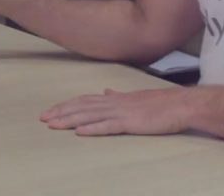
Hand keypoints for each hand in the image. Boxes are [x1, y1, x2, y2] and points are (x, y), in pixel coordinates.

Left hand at [39, 88, 195, 135]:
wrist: (181, 104)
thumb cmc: (161, 103)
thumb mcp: (135, 97)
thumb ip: (118, 95)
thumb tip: (106, 91)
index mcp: (114, 98)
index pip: (84, 100)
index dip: (67, 105)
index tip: (51, 110)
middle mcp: (114, 103)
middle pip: (81, 106)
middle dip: (61, 112)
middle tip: (43, 118)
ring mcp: (121, 112)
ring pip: (89, 116)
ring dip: (69, 120)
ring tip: (53, 124)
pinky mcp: (130, 123)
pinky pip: (108, 127)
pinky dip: (92, 129)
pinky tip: (79, 132)